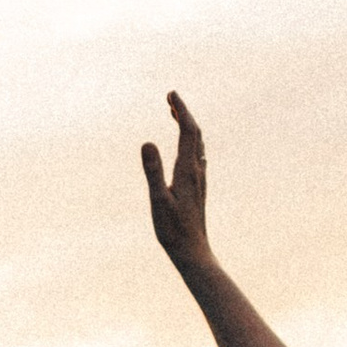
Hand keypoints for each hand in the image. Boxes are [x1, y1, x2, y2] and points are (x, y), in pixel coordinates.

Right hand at [139, 92, 212, 276]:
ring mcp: (199, 180)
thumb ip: (152, 171)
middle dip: (184, 113)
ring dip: (187, 126)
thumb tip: (147, 142)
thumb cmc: (173, 230)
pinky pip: (196, 156)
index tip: (171, 94)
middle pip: (195, 134)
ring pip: (197, 144)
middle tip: (170, 97)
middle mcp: (197, 171)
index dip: (181, 110)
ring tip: (175, 115)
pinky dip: (189, 141)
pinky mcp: (197, 188)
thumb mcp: (157, 200)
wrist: (192, 252)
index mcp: (187, 170)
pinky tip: (185, 146)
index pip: (188, 131)